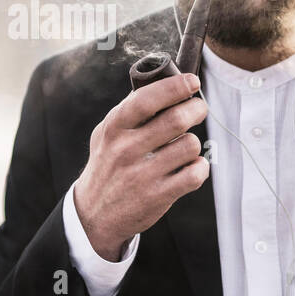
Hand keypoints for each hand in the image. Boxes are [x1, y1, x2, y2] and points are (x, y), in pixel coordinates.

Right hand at [73, 72, 209, 260]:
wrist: (94, 213)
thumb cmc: (107, 165)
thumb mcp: (106, 134)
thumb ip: (129, 110)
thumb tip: (163, 83)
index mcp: (114, 128)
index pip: (146, 99)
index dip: (174, 86)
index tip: (191, 81)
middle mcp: (127, 150)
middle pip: (176, 119)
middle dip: (196, 109)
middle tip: (198, 109)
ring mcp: (142, 175)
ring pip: (190, 145)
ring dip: (194, 143)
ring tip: (185, 146)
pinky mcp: (158, 196)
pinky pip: (195, 174)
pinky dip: (200, 167)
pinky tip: (190, 167)